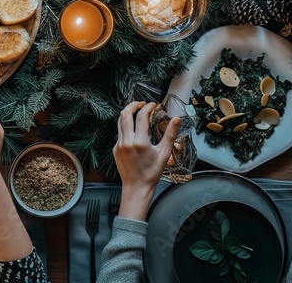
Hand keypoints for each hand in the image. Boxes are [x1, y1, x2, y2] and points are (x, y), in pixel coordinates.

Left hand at [113, 101, 179, 220]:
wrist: (136, 187)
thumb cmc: (152, 172)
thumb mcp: (164, 153)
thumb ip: (170, 134)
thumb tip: (176, 119)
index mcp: (139, 141)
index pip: (142, 116)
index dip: (148, 107)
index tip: (153, 104)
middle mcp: (126, 141)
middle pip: (125, 114)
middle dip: (133, 105)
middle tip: (142, 103)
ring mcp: (119, 145)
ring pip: (120, 122)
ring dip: (127, 113)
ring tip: (136, 110)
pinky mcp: (115, 149)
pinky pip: (119, 132)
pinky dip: (126, 125)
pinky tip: (133, 127)